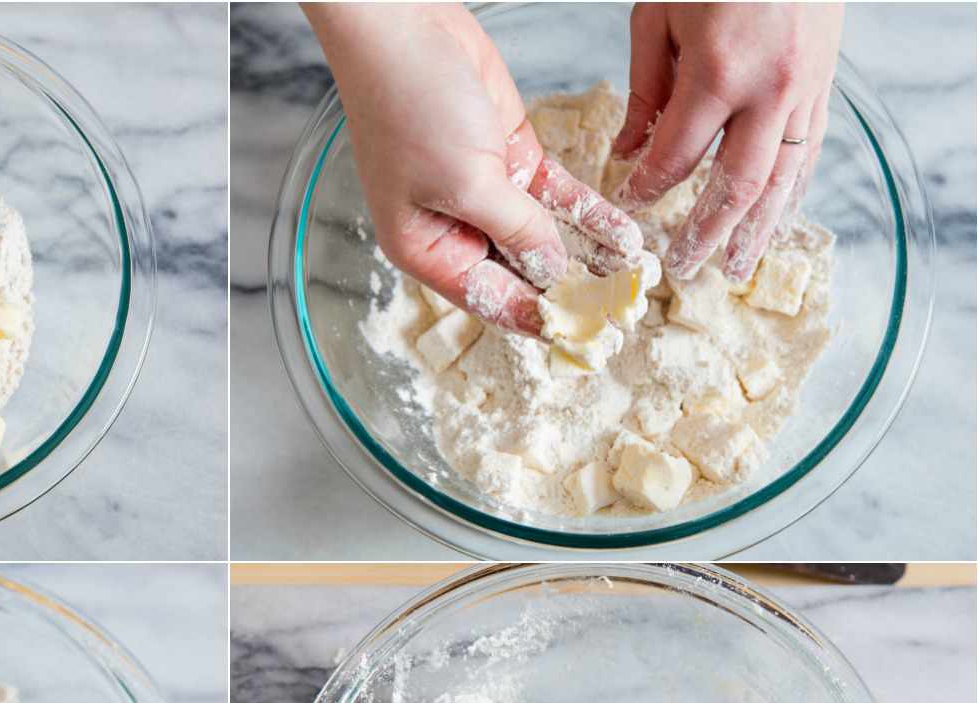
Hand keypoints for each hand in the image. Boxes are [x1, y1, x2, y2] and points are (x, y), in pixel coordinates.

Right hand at [305, 3, 641, 335]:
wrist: (403, 26)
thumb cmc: (408, 106)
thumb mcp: (465, 182)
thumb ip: (516, 230)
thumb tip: (553, 272)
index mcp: (425, 249)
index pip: (488, 300)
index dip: (535, 319)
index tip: (582, 337)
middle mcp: (454, 228)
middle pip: (519, 273)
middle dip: (567, 290)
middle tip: (619, 310)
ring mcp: (484, 191)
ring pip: (544, 235)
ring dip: (586, 254)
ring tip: (633, 276)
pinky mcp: (511, 155)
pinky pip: (556, 196)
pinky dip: (588, 212)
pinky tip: (623, 233)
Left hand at [612, 2, 842, 281]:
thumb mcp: (657, 17)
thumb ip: (645, 90)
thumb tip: (631, 150)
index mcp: (718, 74)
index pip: (675, 158)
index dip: (647, 188)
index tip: (629, 205)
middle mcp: (768, 92)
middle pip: (735, 185)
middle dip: (706, 232)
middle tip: (685, 268)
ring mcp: (804, 90)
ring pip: (781, 179)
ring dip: (757, 229)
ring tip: (735, 267)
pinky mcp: (824, 84)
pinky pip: (808, 151)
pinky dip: (789, 190)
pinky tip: (774, 218)